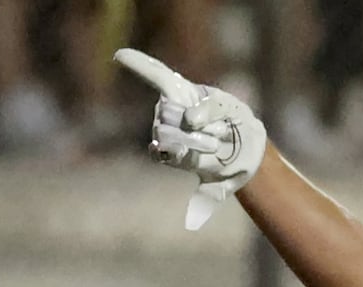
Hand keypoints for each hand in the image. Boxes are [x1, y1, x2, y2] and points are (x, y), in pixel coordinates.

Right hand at [112, 47, 267, 229]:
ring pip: (167, 134)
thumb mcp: (230, 108)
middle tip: (219, 130)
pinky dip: (177, 153)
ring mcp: (164, 131)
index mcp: (180, 90)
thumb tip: (189, 120)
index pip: (156, 74)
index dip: (138, 64)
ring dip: (199, 141)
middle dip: (200, 124)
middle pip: (169, 113)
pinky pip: (161, 152)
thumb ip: (212, 108)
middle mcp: (166, 109)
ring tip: (214, 143)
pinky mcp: (167, 155)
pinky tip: (186, 153)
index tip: (119, 55)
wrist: (244, 154)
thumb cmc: (234, 122)